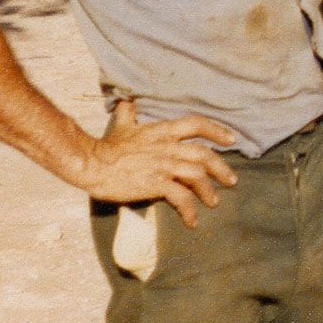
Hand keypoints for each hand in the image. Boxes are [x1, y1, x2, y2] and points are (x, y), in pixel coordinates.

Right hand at [81, 100, 237, 228]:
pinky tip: (192, 220)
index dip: (216, 130)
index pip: (196, 124)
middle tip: (231, 181)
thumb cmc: (106, 147)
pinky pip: (180, 197)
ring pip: (197, 176)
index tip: (231, 140)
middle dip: (221, 168)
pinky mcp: (155, 183)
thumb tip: (126, 102)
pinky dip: (189, 210)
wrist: (90, 163)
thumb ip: (129, 114)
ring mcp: (163, 165)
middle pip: (204, 154)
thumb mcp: (122, 126)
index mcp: (163, 132)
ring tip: (213, 202)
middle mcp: (168, 147)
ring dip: (208, 191)